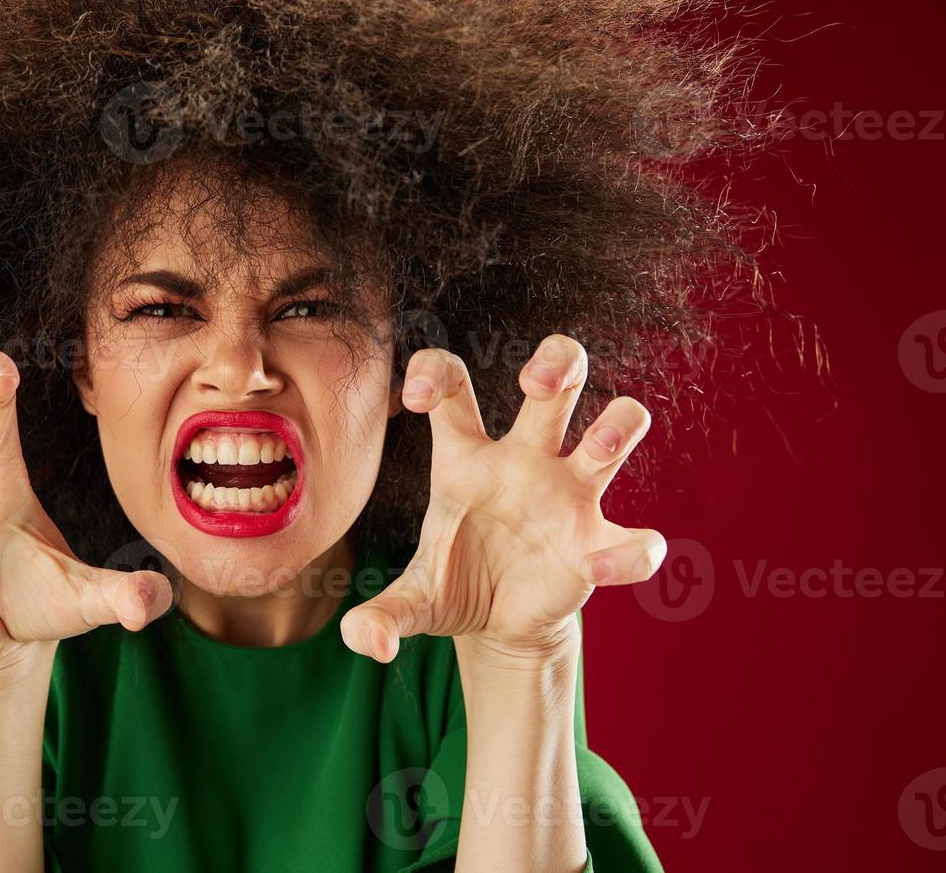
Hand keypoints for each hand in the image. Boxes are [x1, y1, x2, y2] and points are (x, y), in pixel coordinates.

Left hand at [341, 335, 665, 662]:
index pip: (455, 385)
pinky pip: (638, 538)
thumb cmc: (453, 587)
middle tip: (536, 383)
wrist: (499, 627)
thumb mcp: (411, 603)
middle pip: (556, 378)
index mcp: (466, 459)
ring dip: (619, 422)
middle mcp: (524, 460)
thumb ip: (379, 617)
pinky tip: (595, 569)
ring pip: (618, 424)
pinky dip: (628, 554)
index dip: (437, 370)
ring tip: (600, 442)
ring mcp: (570, 493)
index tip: (418, 398)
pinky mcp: (601, 540)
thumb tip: (364, 643)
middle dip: (557, 360)